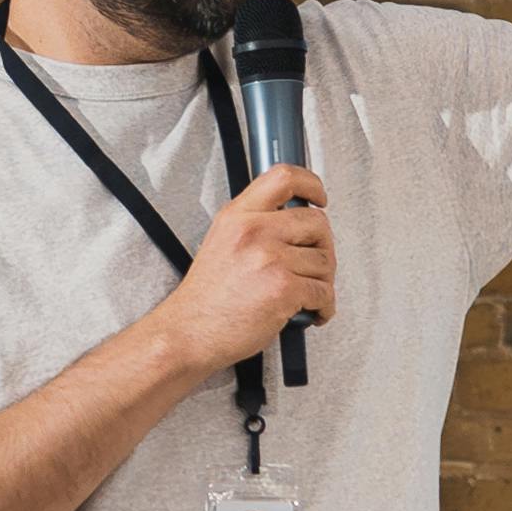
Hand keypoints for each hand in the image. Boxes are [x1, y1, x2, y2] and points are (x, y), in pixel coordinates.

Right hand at [154, 166, 334, 373]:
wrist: (188, 332)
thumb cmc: (205, 297)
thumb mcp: (221, 242)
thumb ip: (254, 225)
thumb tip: (294, 223)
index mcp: (237, 216)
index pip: (284, 178)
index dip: (311, 184)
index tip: (319, 197)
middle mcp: (254, 231)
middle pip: (316, 222)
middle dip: (323, 247)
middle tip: (316, 264)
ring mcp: (269, 258)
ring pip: (324, 261)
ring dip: (323, 282)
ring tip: (307, 294)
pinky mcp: (283, 288)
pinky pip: (324, 292)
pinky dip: (324, 307)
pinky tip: (312, 312)